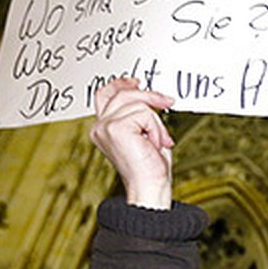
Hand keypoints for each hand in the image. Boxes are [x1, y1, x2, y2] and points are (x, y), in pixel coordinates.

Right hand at [89, 78, 175, 209]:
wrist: (149, 186)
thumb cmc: (149, 167)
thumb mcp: (144, 134)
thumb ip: (139, 116)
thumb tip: (150, 97)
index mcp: (103, 127)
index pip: (105, 95)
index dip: (121, 84)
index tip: (137, 82)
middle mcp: (100, 126)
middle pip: (122, 93)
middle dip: (149, 96)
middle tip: (167, 102)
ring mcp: (105, 127)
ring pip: (137, 103)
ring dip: (155, 122)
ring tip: (157, 140)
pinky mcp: (116, 129)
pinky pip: (144, 113)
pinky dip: (155, 127)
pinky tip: (154, 143)